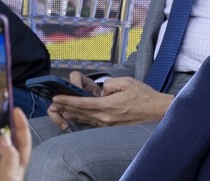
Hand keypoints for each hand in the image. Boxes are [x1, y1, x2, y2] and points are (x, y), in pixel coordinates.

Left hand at [47, 76, 171, 128]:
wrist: (156, 111)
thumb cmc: (143, 95)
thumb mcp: (125, 82)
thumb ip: (108, 84)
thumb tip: (101, 89)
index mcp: (108, 106)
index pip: (82, 103)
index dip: (67, 100)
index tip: (56, 98)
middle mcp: (106, 118)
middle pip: (81, 112)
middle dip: (65, 107)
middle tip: (52, 103)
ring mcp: (108, 124)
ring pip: (85, 118)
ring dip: (72, 113)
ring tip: (60, 109)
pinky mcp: (112, 126)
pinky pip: (93, 122)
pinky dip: (82, 118)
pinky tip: (76, 116)